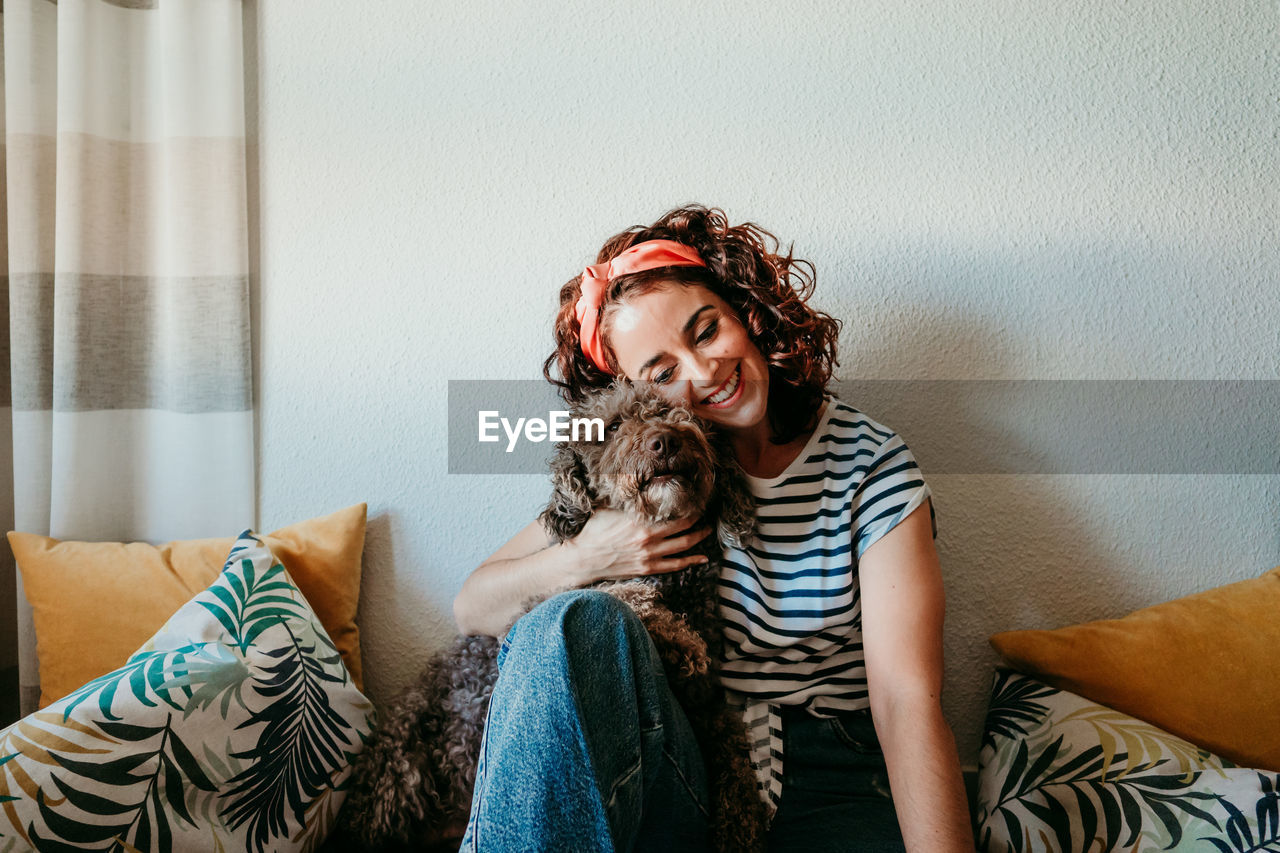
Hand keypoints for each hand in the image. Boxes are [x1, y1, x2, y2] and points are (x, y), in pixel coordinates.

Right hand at [567, 509, 712, 584]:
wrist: (582, 559)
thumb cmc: (593, 531)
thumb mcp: (607, 507)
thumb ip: (625, 499)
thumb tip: (634, 480)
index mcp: (640, 520)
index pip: (671, 510)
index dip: (686, 505)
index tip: (694, 498)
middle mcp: (648, 538)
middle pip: (684, 527)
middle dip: (698, 520)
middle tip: (706, 513)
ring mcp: (649, 555)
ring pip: (683, 546)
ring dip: (699, 538)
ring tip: (708, 530)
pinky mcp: (647, 568)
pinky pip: (675, 565)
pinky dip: (691, 561)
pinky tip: (702, 558)